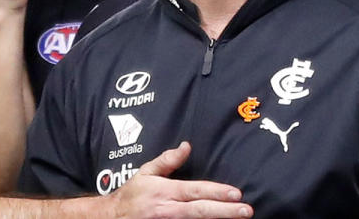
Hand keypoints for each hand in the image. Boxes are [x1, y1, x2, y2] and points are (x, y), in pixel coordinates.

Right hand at [110, 142, 251, 218]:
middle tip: (246, 210)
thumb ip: (168, 160)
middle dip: (225, 211)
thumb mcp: (146, 173)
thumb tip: (186, 146)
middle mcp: (167, 210)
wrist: (112, 218)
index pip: (195, 191)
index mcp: (164, 192)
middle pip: (200, 211)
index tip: (236, 193)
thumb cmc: (132, 195)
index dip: (216, 192)